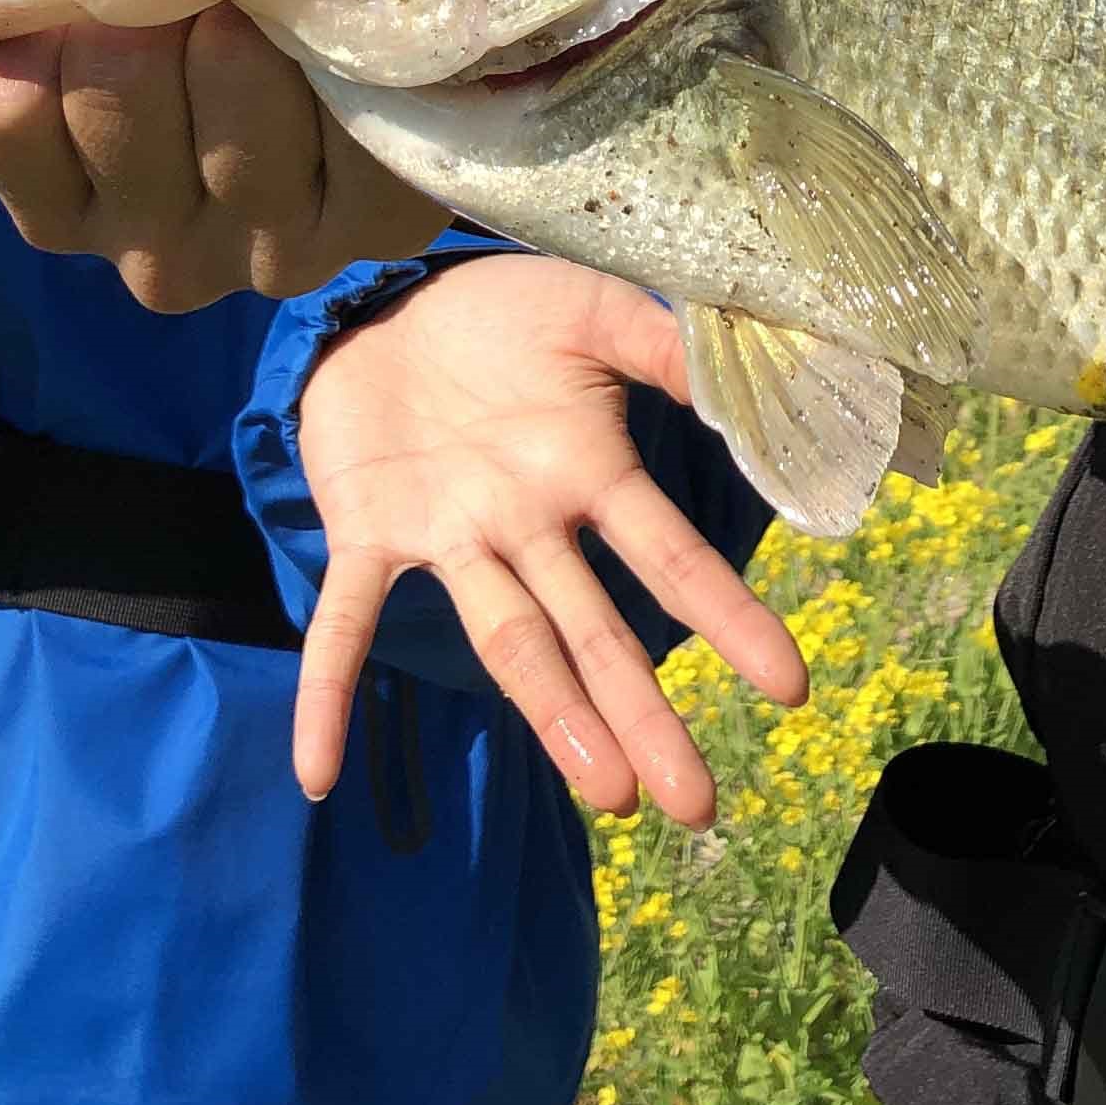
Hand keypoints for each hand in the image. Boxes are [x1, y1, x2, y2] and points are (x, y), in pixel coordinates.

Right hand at [0, 0, 456, 310]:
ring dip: (249, 11)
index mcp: (64, 207)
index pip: (0, 106)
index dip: (39, 13)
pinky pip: (340, 118)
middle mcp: (154, 258)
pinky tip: (334, 26)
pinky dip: (337, 49)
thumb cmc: (208, 19)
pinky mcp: (374, 227)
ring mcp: (265, 254)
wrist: (392, 76)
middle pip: (115, 83)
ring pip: (230, 95)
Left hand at [289, 257, 806, 825]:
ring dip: (550, 713)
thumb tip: (733, 385)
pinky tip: (316, 775)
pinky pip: (343, 626)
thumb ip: (660, 345)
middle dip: (641, 716)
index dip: (728, 618)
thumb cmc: (503, 314)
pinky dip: (328, 696)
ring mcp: (450, 538)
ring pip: (506, 639)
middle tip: (693, 806)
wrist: (390, 299)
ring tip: (606, 791)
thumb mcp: (590, 310)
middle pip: (593, 633)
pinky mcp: (368, 534)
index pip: (669, 559)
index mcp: (588, 473)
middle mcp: (527, 525)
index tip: (788, 688)